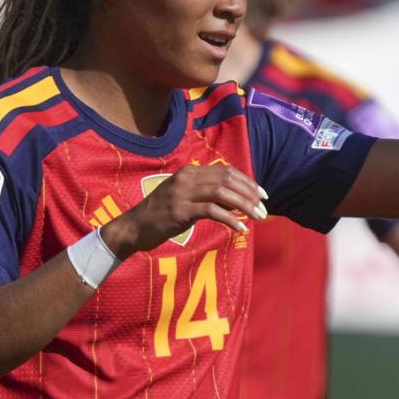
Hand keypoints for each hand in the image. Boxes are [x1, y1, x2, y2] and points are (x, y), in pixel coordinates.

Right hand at [102, 164, 265, 255]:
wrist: (134, 227)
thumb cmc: (162, 214)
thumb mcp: (186, 198)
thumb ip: (208, 195)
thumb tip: (237, 201)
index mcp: (190, 171)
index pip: (226, 171)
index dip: (248, 181)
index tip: (263, 194)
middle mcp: (187, 177)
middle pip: (228, 179)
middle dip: (250, 193)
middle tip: (264, 208)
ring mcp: (183, 193)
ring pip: (223, 193)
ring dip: (244, 205)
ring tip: (257, 217)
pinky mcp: (181, 210)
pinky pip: (212, 211)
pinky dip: (230, 219)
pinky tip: (240, 227)